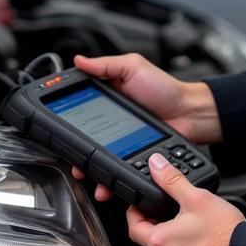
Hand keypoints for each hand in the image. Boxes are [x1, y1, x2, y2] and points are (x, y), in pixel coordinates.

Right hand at [72, 52, 222, 203]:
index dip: (67, 119)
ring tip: (85, 175)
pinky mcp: (133, 157)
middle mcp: (111, 121)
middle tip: (71, 159)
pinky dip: (110, 180)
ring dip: (89, 171)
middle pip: (85, 141)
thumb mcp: (134, 68)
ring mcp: (121, 141)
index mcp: (108, 97)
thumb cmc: (166, 88)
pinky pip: (118, 170)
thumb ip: (106, 65)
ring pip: (99, 160)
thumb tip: (79, 60)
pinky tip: (106, 185)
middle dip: (75, 153)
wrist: (190, 114)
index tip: (55, 125)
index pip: (80, 110)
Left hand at [126, 153, 244, 245]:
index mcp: (159, 241)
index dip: (136, 213)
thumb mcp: (198, 198)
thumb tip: (156, 165)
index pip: (133, 226)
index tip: (143, 207)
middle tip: (180, 219)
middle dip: (162, 230)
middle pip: (152, 243)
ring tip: (197, 236)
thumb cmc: (226, 234)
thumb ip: (172, 181)